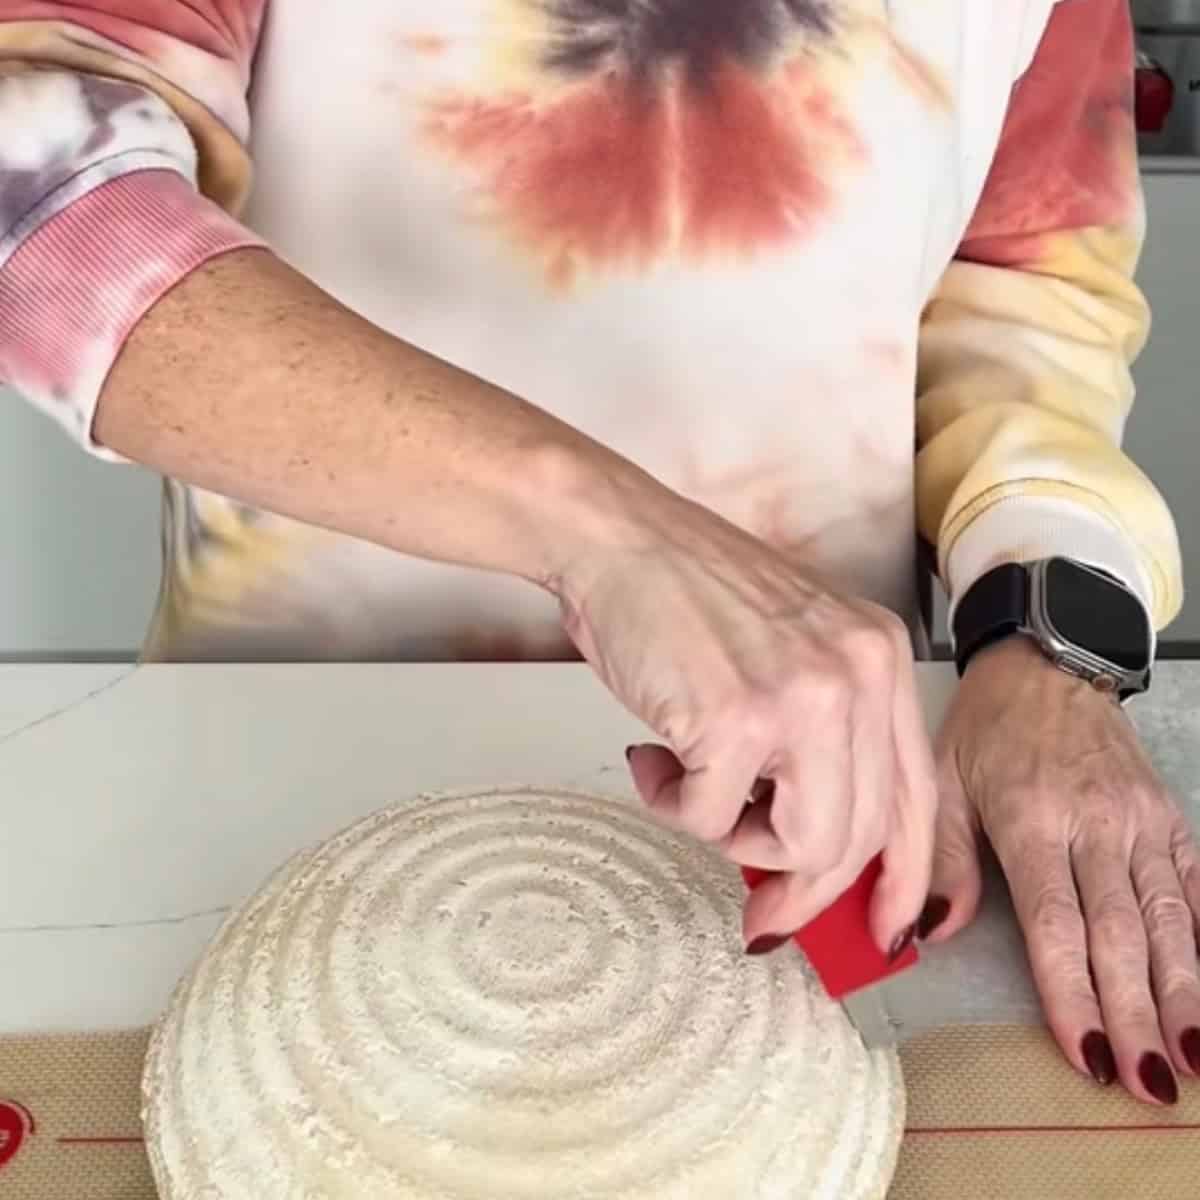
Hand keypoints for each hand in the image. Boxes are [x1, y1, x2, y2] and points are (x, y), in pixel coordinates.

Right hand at [555, 485, 936, 955]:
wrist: (615, 537)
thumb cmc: (684, 591)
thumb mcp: (788, 647)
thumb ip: (818, 734)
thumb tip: (808, 849)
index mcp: (878, 658)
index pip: (916, 796)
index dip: (905, 878)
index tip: (884, 929)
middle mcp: (858, 676)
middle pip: (859, 839)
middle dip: (806, 893)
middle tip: (763, 915)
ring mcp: (802, 697)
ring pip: (800, 845)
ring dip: (732, 840)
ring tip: (691, 789)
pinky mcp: (736, 718)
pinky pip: (709, 819)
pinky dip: (671, 804)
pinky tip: (653, 756)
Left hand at [924, 636, 1199, 1105]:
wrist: (1048, 662)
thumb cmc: (985, 725)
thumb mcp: (940, 777)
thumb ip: (940, 857)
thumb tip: (927, 933)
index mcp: (1032, 819)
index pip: (1056, 924)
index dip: (1073, 994)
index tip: (1088, 1056)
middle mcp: (1096, 825)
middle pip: (1120, 936)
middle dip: (1135, 1016)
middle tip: (1149, 1085)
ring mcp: (1141, 821)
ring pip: (1170, 919)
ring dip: (1185, 993)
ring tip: (1193, 1058)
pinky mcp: (1169, 816)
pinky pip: (1195, 885)